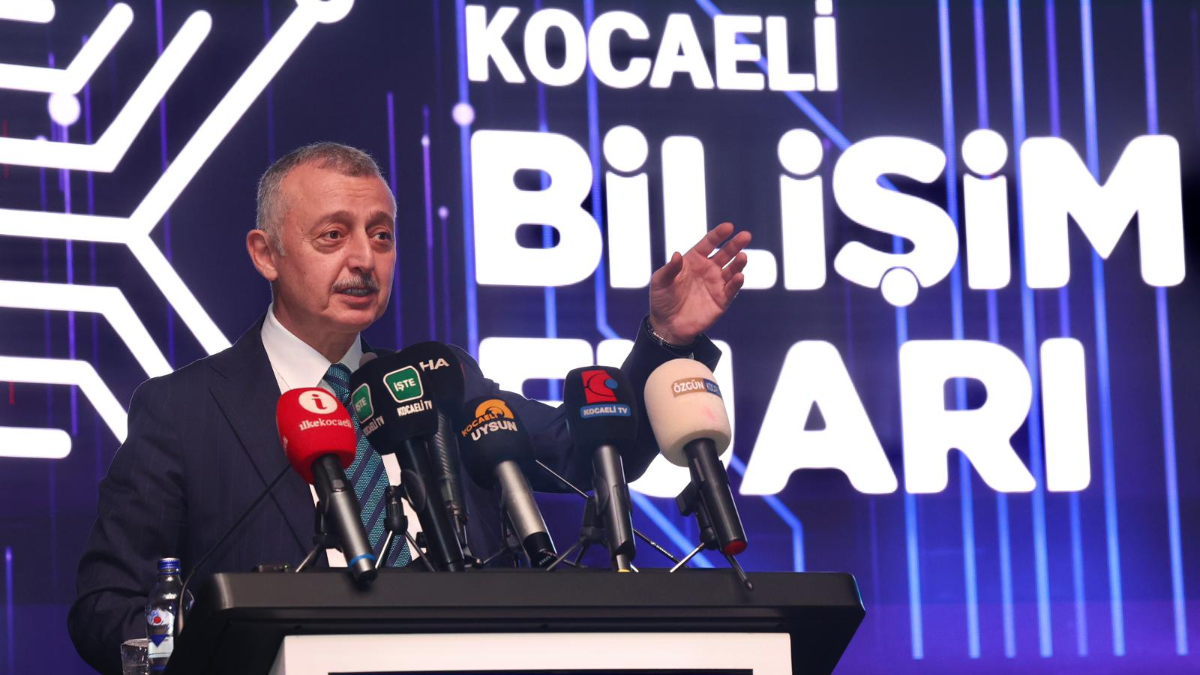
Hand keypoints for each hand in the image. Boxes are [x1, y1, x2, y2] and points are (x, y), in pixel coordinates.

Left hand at [648, 222, 751, 344]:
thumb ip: (670, 268)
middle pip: (725, 254)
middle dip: (736, 244)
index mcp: (694, 260)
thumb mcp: (660, 281)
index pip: (708, 243)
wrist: (667, 325)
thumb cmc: (662, 299)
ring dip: (739, 263)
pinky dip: (736, 283)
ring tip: (743, 256)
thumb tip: (677, 254)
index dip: (718, 235)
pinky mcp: (721, 300)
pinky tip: (739, 276)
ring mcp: (716, 284)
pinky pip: (731, 290)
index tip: (729, 227)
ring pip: (732, 270)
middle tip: (746, 236)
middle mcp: (708, 269)